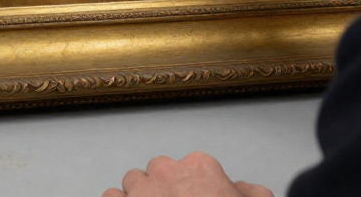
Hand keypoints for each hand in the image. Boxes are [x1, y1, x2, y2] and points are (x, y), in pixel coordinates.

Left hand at [103, 152, 271, 196]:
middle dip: (162, 189)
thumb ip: (249, 193)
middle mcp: (167, 172)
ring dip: (138, 195)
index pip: (188, 166)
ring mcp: (142, 190)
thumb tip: (246, 189)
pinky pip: (111, 196)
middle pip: (157, 171)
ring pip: (132, 182)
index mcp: (200, 167)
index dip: (190, 187)